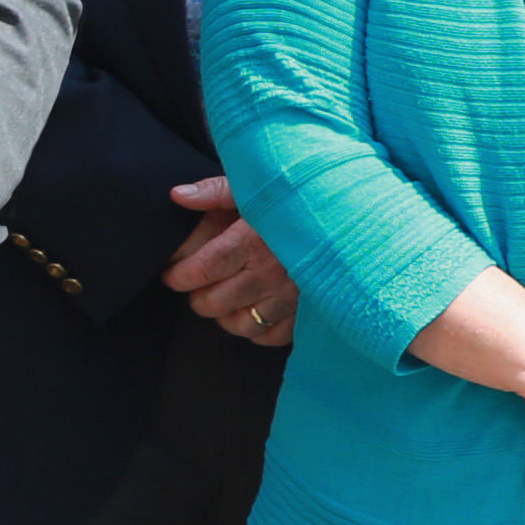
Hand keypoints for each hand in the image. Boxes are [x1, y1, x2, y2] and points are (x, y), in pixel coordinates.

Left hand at [164, 177, 298, 348]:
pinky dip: (259, 329)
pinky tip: (256, 310)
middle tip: (198, 286)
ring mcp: (292, 298)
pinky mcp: (308, 314)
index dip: (179, 276)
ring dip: (226, 316)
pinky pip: (272, 337)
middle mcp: (272, 274)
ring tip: (226, 299)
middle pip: (214, 303)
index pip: (202, 270)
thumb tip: (177, 196)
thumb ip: (215, 191)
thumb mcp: (258, 187)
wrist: (351, 219)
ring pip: (240, 325)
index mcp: (254, 241)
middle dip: (197, 297)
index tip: (173, 274)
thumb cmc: (300, 200)